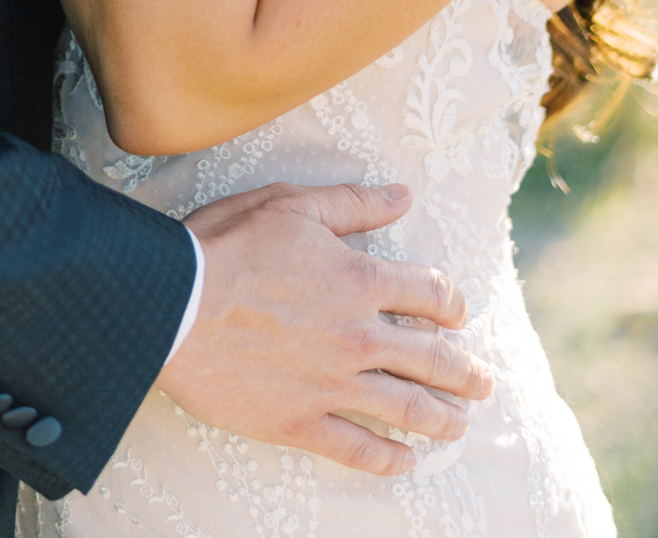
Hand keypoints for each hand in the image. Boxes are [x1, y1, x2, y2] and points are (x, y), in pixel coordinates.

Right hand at [164, 181, 494, 476]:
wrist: (173, 303)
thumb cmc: (228, 244)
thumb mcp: (292, 204)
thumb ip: (353, 203)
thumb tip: (403, 195)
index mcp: (359, 279)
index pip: (429, 294)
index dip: (451, 303)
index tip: (458, 313)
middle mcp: (358, 336)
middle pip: (432, 359)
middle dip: (466, 373)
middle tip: (484, 383)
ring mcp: (331, 384)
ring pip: (406, 408)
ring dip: (441, 419)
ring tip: (459, 425)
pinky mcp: (299, 422)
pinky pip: (357, 449)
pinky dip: (388, 459)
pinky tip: (404, 461)